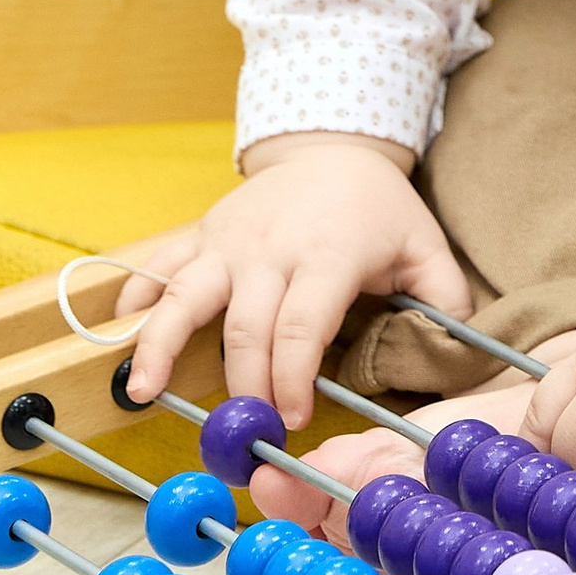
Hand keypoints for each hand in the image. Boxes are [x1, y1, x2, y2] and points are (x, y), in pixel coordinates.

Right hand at [108, 136, 468, 428]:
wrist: (331, 143)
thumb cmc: (379, 207)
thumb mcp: (424, 245)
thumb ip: (445, 300)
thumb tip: (459, 353)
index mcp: (327, 254)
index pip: (301, 326)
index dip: (292, 378)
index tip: (295, 419)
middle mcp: (270, 248)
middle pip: (246, 328)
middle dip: (244, 387)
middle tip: (247, 431)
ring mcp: (229, 240)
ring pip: (185, 295)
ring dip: (160, 346)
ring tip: (140, 393)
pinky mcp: (202, 233)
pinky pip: (160, 265)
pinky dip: (134, 299)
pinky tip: (116, 336)